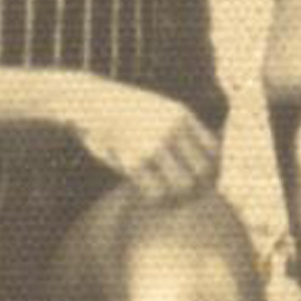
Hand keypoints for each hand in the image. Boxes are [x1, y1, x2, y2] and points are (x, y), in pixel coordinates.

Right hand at [69, 82, 218, 200]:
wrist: (87, 101)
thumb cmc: (121, 111)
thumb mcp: (157, 110)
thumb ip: (179, 132)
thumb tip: (198, 166)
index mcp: (181, 115)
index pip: (214, 151)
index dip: (212, 171)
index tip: (201, 181)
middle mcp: (172, 129)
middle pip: (203, 172)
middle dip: (197, 188)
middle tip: (183, 195)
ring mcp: (154, 145)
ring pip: (183, 186)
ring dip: (176, 197)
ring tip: (164, 196)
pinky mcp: (135, 160)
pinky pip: (156, 192)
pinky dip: (154, 198)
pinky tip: (145, 192)